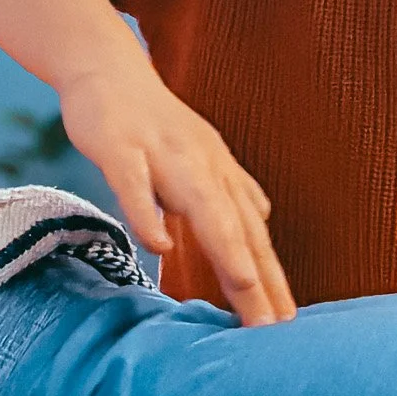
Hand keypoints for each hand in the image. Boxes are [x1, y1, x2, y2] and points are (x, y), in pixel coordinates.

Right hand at [58, 58, 295, 324]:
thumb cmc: (153, 122)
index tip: (289, 324)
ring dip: (224, 245)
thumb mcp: (200, 157)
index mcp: (220, 175)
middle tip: (275, 326)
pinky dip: (147, 213)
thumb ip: (229, 190)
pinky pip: (134, 183)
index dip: (271, 279)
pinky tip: (157, 245)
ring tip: (244, 286)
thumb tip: (260, 219)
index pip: (252, 235)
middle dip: (259, 278)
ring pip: (199, 204)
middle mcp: (203, 166)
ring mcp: (163, 155)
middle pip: (237, 227)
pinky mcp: (121, 146)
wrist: (108, 69)